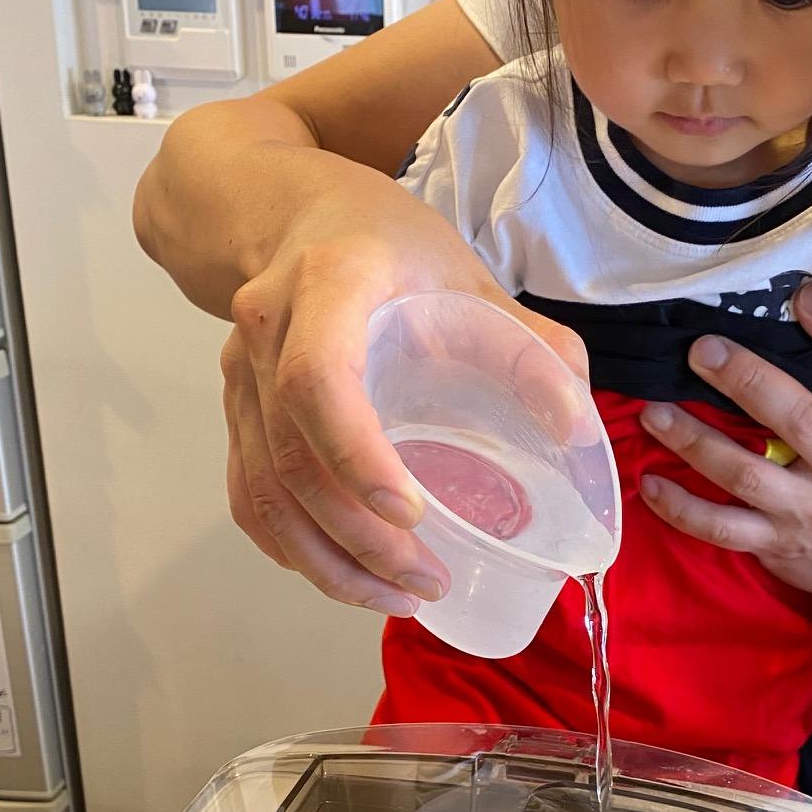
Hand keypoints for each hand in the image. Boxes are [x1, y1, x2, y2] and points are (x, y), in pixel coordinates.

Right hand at [221, 156, 587, 609]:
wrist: (295, 215)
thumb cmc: (390, 245)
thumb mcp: (469, 275)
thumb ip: (530, 346)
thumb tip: (575, 430)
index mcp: (329, 285)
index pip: (318, 380)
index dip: (356, 455)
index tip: (410, 512)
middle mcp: (268, 332)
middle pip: (291, 459)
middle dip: (359, 540)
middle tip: (427, 581)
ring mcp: (240, 377)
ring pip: (265, 492)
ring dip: (328, 561)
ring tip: (396, 597)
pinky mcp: (235, 414)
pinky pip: (250, 498)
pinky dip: (293, 549)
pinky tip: (346, 575)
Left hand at [637, 288, 811, 641]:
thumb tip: (810, 295)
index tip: (797, 298)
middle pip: (795, 421)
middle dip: (745, 383)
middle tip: (698, 352)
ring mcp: (805, 514)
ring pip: (746, 477)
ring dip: (695, 444)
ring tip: (653, 414)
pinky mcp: (776, 547)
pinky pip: (722, 529)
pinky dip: (683, 509)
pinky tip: (650, 485)